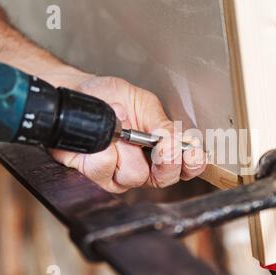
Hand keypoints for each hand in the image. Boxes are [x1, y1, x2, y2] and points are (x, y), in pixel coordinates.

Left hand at [50, 75, 206, 192]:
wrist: (81, 94)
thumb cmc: (113, 98)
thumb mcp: (143, 102)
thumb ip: (162, 123)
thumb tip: (173, 139)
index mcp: (163, 150)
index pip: (187, 167)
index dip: (193, 163)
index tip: (191, 150)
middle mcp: (145, 167)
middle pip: (165, 179)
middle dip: (165, 159)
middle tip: (162, 142)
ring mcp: (121, 175)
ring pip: (135, 175)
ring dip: (127, 148)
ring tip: (120, 129)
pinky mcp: (97, 175)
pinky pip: (105, 168)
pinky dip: (103, 147)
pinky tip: (103, 136)